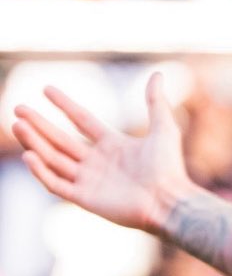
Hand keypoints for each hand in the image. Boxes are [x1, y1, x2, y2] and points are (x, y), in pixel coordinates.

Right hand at [11, 73, 195, 233]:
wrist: (170, 201)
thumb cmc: (170, 168)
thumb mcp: (163, 129)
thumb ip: (155, 102)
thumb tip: (158, 74)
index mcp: (114, 145)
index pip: (82, 120)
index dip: (65, 105)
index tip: (46, 89)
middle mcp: (98, 162)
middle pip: (61, 140)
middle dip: (39, 124)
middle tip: (18, 108)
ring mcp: (90, 181)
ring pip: (54, 159)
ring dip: (35, 143)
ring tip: (18, 125)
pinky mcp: (85, 199)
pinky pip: (57, 184)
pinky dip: (42, 171)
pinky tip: (30, 155)